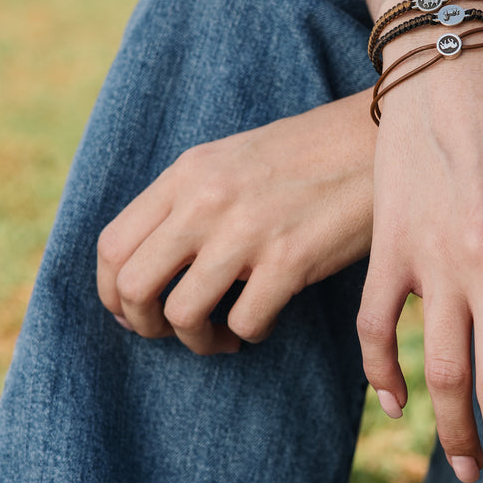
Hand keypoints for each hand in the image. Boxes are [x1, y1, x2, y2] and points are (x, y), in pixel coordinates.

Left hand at [98, 92, 375, 354]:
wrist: (371, 141)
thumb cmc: (302, 157)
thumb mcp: (228, 161)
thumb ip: (186, 201)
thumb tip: (147, 264)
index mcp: (186, 174)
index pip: (112, 245)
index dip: (111, 292)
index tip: (131, 311)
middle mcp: (207, 200)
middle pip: (133, 285)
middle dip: (143, 323)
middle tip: (170, 330)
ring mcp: (247, 231)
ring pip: (182, 314)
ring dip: (197, 341)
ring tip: (222, 336)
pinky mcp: (290, 259)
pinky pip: (244, 323)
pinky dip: (248, 334)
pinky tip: (265, 320)